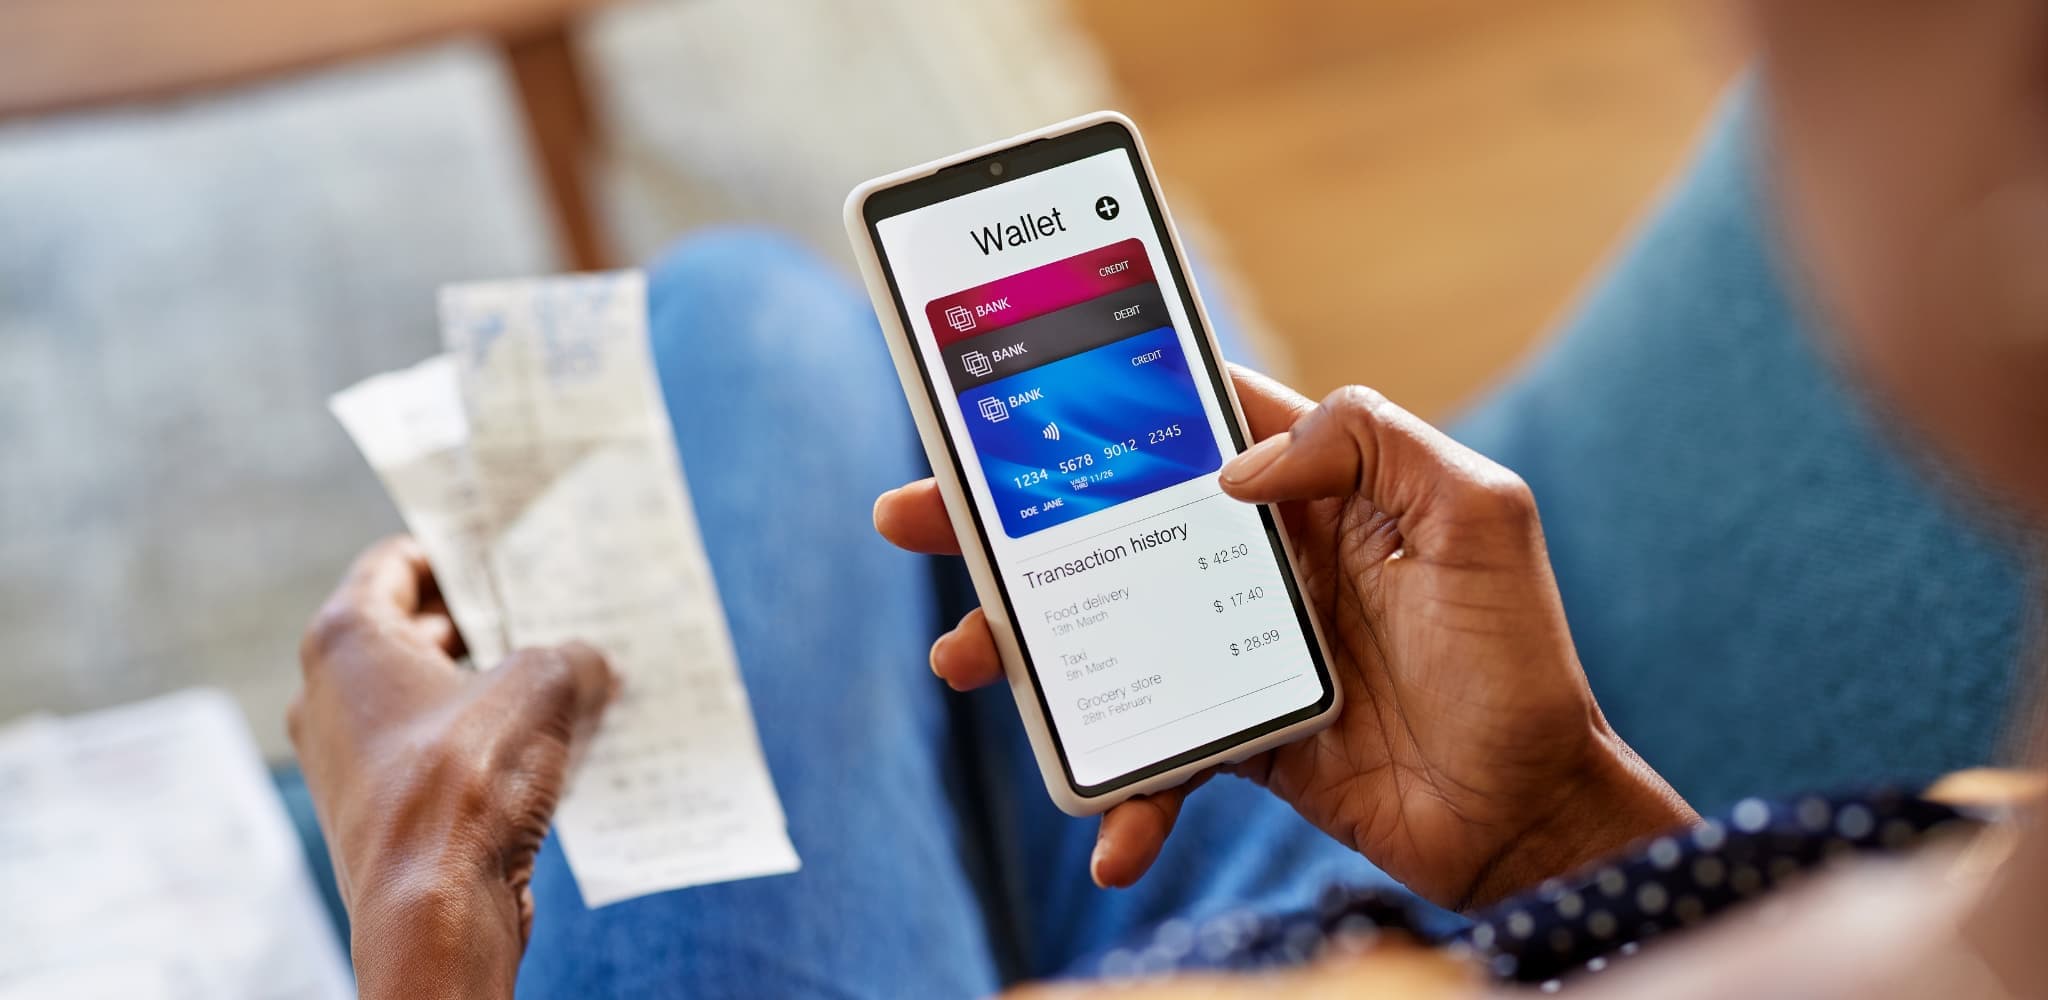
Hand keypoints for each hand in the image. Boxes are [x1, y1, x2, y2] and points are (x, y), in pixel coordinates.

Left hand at [288, 537, 615, 999]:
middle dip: (491, 624)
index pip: (399, 562)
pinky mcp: (379, 810)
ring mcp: (349, 757)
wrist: (436, 910)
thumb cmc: (467, 784)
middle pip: (416, 630)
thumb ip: (573, 656)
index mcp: (346, 639)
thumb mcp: (545, 686)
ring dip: (495, 689)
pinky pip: (437, 754)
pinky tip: (552, 748)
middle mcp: (330, 693)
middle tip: (556, 615)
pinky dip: (486, 744)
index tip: (511, 554)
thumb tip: (593, 663)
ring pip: (431, 698)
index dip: (460, 551)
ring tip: (569, 681)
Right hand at [874, 366, 1692, 908]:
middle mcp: (1261, 559)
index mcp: (1313, 488)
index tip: (1008, 396)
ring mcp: (1238, 648)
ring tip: (959, 659)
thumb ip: (1368, 443)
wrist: (1529, 811)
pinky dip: (1127, 796)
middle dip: (1006, 521)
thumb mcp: (1477, 513)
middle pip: (1111, 521)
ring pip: (1105, 631)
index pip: (1189, 419)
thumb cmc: (1516, 656)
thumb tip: (1231, 468)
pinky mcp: (1235, 734)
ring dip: (1026, 649)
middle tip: (912, 515)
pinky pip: (1155, 753)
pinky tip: (1110, 835)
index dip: (1099, 399)